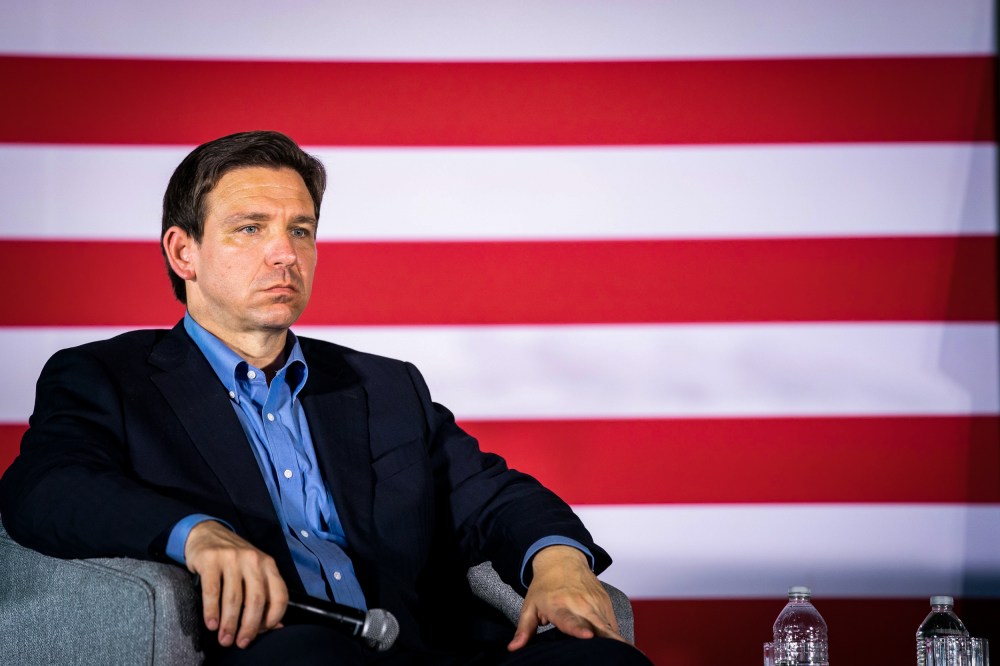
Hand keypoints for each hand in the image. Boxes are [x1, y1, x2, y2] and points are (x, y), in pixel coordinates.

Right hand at [184, 520, 288, 648]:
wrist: (207, 533)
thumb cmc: (234, 558)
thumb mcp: (254, 571)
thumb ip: (266, 594)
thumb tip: (276, 626)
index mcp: (268, 564)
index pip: (279, 594)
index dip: (273, 617)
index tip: (261, 632)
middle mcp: (253, 559)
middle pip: (256, 600)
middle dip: (249, 626)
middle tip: (239, 642)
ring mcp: (231, 558)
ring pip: (233, 598)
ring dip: (229, 623)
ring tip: (224, 638)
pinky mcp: (210, 560)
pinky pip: (212, 591)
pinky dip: (212, 611)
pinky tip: (212, 624)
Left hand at [507, 545, 624, 650]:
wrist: (562, 559)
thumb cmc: (545, 586)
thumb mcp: (529, 606)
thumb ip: (524, 630)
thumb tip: (513, 648)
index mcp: (559, 606)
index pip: (571, 621)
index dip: (579, 630)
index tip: (588, 636)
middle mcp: (580, 604)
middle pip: (598, 625)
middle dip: (608, 639)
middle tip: (617, 654)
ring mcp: (595, 603)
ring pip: (609, 626)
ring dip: (616, 640)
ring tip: (626, 655)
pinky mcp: (605, 602)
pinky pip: (613, 623)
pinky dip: (616, 635)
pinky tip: (622, 647)